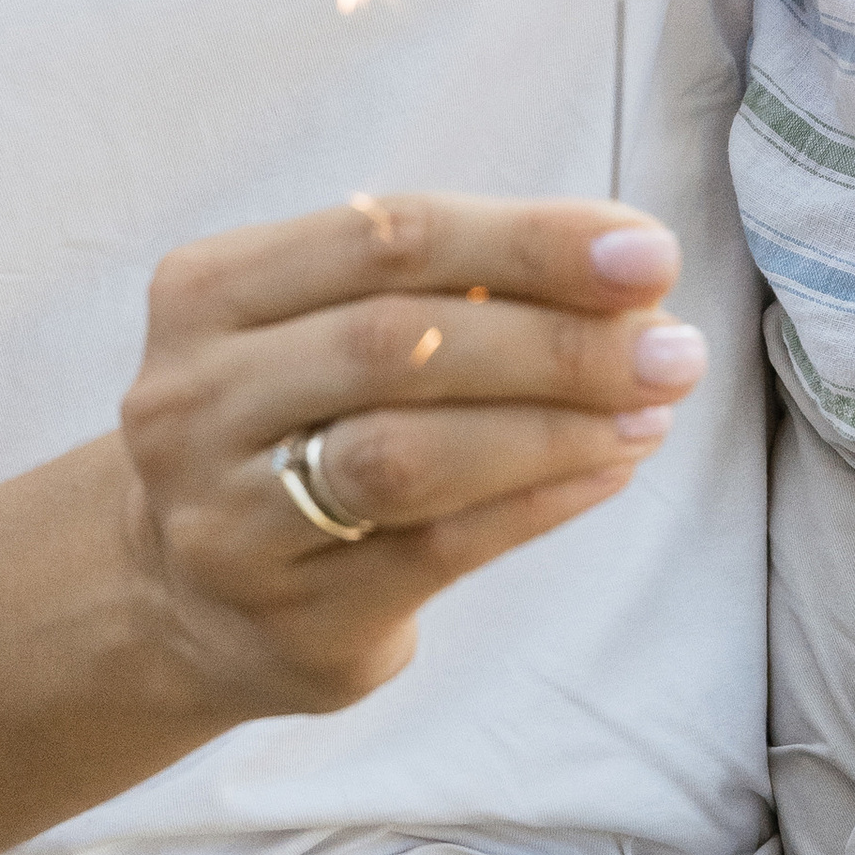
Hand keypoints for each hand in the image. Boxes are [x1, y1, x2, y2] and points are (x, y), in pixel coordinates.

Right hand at [116, 191, 703, 723]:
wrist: (180, 595)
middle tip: (674, 345)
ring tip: (655, 407)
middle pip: (393, 341)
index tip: (648, 251)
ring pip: (407, 453)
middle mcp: (194, 400)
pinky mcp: (291, 619)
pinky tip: (611, 466)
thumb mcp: (329, 327)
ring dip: (554, 423)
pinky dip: (539, 500)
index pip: (383, 235)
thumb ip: (453, 287)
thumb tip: (630, 273)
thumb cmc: (299, 421)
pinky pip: (436, 550)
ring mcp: (229, 519)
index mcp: (207, 293)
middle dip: (555, 337)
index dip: (526, 238)